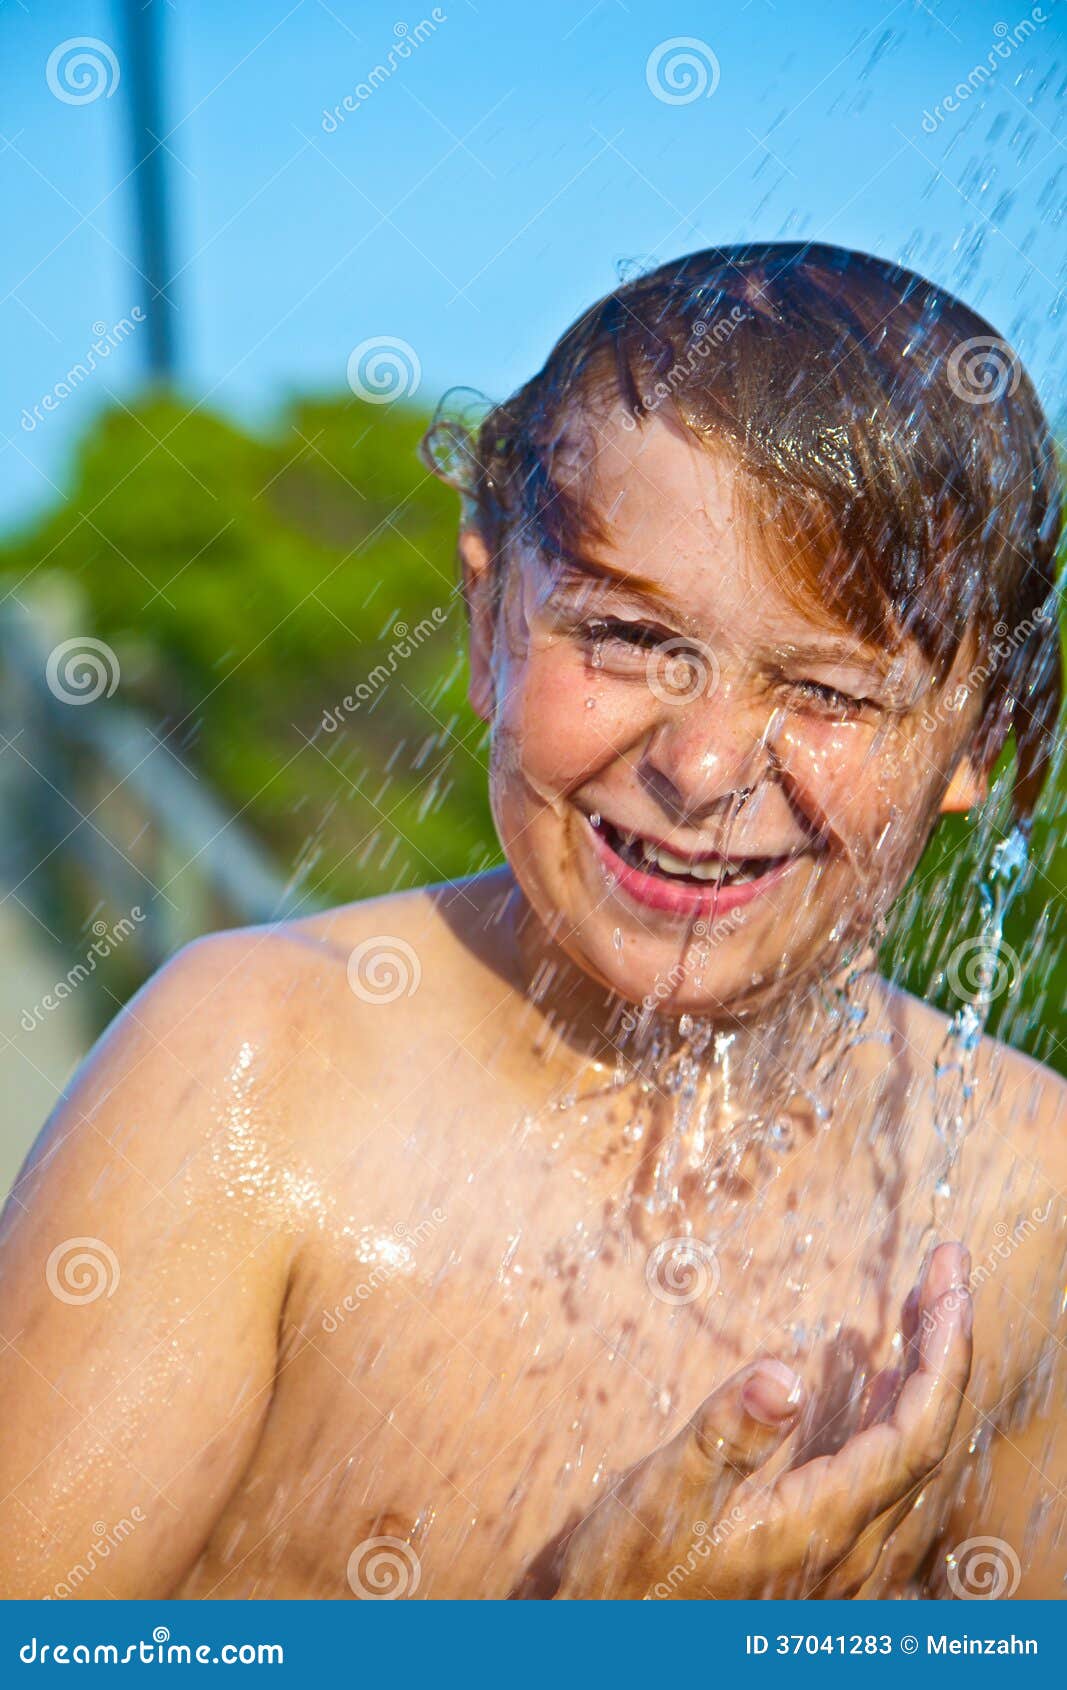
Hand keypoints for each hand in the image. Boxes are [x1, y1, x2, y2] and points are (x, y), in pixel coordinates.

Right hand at [554, 1240, 971, 1598]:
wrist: (607, 1647)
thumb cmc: (630, 1580)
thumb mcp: (663, 1499)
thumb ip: (725, 1437)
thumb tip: (783, 1374)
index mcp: (823, 1525)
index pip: (919, 1429)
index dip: (945, 1347)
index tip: (948, 1270)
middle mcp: (850, 1548)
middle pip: (930, 1436)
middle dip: (946, 1345)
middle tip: (946, 1266)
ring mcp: (839, 1556)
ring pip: (910, 1457)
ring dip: (924, 1376)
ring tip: (921, 1307)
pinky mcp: (819, 1554)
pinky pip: (884, 1475)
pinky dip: (892, 1413)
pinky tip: (876, 1384)